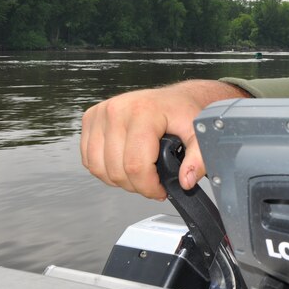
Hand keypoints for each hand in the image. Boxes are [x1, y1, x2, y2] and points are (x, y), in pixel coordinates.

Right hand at [81, 80, 248, 198]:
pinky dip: (105, 169)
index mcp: (143, 111)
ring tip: (140, 174)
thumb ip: (198, 159)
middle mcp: (117, 109)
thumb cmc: (185, 113)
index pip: (135, 164)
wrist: (176, 98)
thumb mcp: (199, 134)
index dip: (148, 186)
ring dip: (119, 180)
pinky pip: (89, 158)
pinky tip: (124, 165)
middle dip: (136, 185)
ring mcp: (101, 113)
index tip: (160, 190)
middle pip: (116, 169)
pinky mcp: (91, 118)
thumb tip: (185, 180)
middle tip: (152, 182)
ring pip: (98, 167)